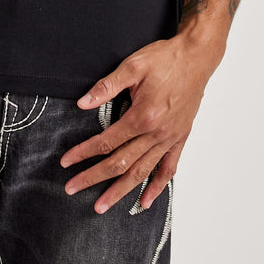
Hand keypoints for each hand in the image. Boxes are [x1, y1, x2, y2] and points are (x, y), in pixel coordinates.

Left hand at [59, 36, 217, 213]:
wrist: (196, 57)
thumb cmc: (166, 59)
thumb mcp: (132, 66)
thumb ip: (106, 87)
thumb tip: (83, 103)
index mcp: (143, 116)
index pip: (106, 142)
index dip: (83, 153)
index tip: (67, 162)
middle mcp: (157, 133)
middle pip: (121, 163)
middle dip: (94, 178)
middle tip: (73, 189)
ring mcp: (170, 138)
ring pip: (142, 172)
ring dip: (121, 191)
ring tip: (103, 206)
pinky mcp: (180, 138)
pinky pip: (168, 168)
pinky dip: (156, 186)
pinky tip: (146, 201)